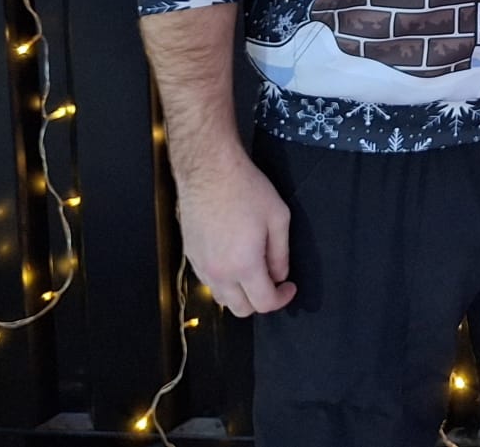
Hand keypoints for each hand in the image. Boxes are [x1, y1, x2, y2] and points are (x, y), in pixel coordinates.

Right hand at [175, 150, 296, 315]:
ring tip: (253, 269)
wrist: (209, 170)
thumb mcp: (278, 217)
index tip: (289, 287)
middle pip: (241, 309)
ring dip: (240, 293)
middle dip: (260, 301)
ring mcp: (201, 266)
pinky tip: (233, 259)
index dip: (282, 299)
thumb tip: (279, 276)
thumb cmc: (247, 189)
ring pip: (222, 298)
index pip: (263, 303)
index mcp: (244, 266)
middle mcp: (219, 273)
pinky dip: (224, 280)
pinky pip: (208, 281)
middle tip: (273, 280)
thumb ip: (281, 254)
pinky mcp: (190, 256)